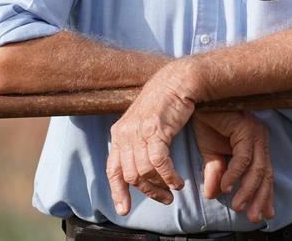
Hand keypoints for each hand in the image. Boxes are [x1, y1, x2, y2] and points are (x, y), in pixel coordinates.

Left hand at [106, 68, 196, 215]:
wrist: (177, 81)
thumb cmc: (165, 103)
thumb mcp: (144, 123)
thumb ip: (136, 143)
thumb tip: (136, 167)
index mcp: (119, 132)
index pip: (113, 169)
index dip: (117, 191)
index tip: (124, 210)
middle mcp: (125, 132)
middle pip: (130, 175)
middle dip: (148, 191)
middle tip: (165, 198)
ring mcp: (139, 130)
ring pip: (144, 171)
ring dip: (161, 186)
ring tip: (174, 189)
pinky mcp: (155, 129)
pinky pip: (159, 162)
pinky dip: (169, 176)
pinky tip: (178, 181)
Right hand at [192, 111, 273, 222]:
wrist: (199, 102)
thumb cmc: (207, 122)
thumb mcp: (211, 153)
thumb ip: (216, 172)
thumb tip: (213, 195)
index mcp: (255, 144)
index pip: (265, 174)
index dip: (265, 195)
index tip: (264, 214)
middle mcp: (259, 138)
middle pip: (266, 174)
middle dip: (260, 198)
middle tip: (253, 217)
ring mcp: (254, 132)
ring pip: (258, 168)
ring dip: (247, 190)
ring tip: (237, 205)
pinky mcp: (245, 128)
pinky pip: (243, 158)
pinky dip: (235, 174)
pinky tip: (226, 185)